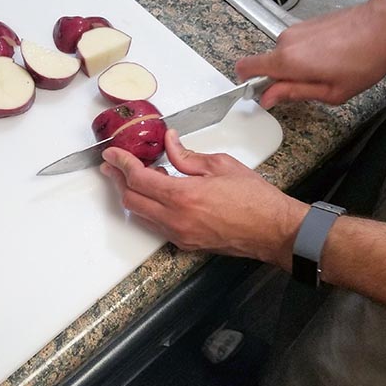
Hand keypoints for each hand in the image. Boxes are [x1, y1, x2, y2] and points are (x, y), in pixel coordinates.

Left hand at [100, 129, 308, 270]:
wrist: (273, 230)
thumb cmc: (254, 198)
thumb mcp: (220, 165)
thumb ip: (187, 154)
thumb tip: (169, 141)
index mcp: (183, 196)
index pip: (138, 179)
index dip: (121, 164)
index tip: (111, 154)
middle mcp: (176, 219)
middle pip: (131, 200)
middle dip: (119, 180)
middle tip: (115, 165)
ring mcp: (179, 235)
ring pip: (141, 215)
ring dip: (135, 195)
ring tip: (140, 176)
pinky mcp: (186, 244)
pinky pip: (157, 226)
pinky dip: (151, 208)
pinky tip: (160, 195)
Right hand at [235, 1, 385, 108]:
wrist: (384, 24)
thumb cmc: (364, 59)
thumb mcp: (330, 92)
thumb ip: (293, 94)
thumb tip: (268, 97)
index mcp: (287, 61)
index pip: (246, 67)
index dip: (247, 82)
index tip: (259, 92)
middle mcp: (286, 41)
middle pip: (268, 64)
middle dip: (283, 78)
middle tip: (312, 86)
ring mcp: (296, 30)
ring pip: (285, 55)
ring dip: (298, 66)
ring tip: (328, 70)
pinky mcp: (307, 23)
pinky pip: (297, 45)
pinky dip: (308, 55)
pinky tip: (332, 58)